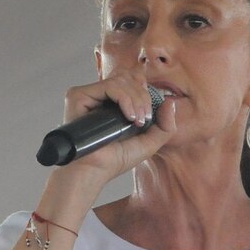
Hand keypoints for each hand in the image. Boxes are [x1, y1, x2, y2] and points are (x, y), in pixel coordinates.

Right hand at [58, 69, 176, 182]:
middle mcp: (100, 96)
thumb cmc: (115, 160)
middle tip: (143, 120)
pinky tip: (128, 116)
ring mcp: (89, 95)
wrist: (94, 171)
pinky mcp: (79, 96)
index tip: (147, 112)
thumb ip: (165, 125)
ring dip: (136, 100)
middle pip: (129, 78)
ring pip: (121, 80)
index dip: (144, 89)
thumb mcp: (149, 143)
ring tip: (136, 121)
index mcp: (113, 102)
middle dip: (144, 98)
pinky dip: (125, 99)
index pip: (132, 79)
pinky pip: (110, 86)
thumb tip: (170, 101)